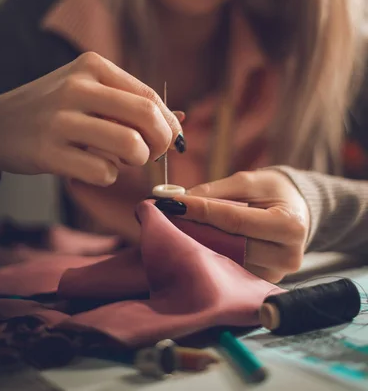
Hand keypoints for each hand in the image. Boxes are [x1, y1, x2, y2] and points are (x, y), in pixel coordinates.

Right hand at [0, 52, 183, 184]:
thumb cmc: (52, 108)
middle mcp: (77, 87)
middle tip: (154, 153)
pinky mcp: (49, 152)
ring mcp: (61, 120)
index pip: (150, 97)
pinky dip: (108, 175)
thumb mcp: (89, 90)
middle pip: (146, 117)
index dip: (170, 124)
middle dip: (162, 142)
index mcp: (92, 66)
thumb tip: (182, 120)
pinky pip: (104, 172)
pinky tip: (91, 166)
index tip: (172, 140)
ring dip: (136, 161)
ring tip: (122, 159)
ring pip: (130, 146)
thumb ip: (132, 102)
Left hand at [173, 169, 308, 282]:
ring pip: (226, 261)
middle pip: (229, 245)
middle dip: (195, 230)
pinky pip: (229, 270)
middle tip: (168, 216)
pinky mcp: (262, 284)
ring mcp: (275, 275)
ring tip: (178, 228)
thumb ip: (215, 191)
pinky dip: (210, 255)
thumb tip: (179, 200)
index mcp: (289, 225)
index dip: (201, 211)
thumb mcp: (249, 181)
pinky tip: (195, 242)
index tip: (173, 203)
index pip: (234, 221)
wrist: (297, 211)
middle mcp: (286, 256)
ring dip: (199, 245)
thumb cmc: (274, 192)